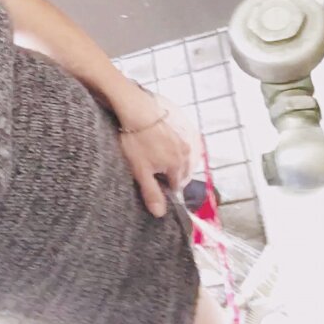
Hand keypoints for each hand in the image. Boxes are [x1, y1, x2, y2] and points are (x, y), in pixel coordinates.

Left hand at [118, 93, 201, 217]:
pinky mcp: (182, 124)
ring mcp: (186, 137)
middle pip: (182, 172)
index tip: (152, 181)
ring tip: (155, 153)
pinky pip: (183, 142)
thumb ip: (151, 193)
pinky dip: (175, 145)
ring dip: (173, 160)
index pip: (177, 186)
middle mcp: (188, 153)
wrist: (136, 108)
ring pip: (183, 157)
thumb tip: (160, 214)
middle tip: (151, 168)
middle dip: (170, 174)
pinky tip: (161, 141)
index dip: (164, 186)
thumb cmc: (136, 140)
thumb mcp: (140, 170)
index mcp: (179, 166)